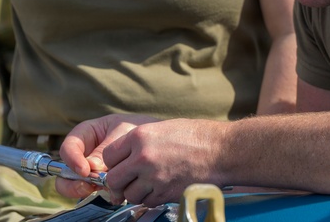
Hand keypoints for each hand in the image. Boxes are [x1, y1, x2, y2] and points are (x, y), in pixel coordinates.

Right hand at [56, 114, 157, 199]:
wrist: (156, 139)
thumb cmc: (138, 128)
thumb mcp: (124, 132)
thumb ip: (108, 148)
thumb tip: (92, 168)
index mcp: (86, 134)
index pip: (68, 147)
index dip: (72, 160)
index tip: (85, 171)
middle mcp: (84, 153)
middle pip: (65, 171)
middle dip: (72, 182)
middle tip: (88, 186)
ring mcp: (90, 169)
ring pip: (75, 185)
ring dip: (85, 190)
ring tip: (104, 189)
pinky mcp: (100, 181)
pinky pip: (92, 191)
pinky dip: (102, 194)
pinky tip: (116, 193)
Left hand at [101, 118, 224, 206]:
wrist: (221, 151)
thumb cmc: (196, 136)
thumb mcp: (162, 128)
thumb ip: (140, 142)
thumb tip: (125, 157)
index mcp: (139, 136)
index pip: (108, 156)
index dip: (114, 162)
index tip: (121, 164)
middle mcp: (142, 158)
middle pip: (114, 179)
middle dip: (120, 181)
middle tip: (131, 178)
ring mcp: (154, 178)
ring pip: (129, 194)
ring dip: (136, 191)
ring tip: (150, 182)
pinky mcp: (165, 194)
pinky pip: (147, 202)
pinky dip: (151, 198)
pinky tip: (162, 187)